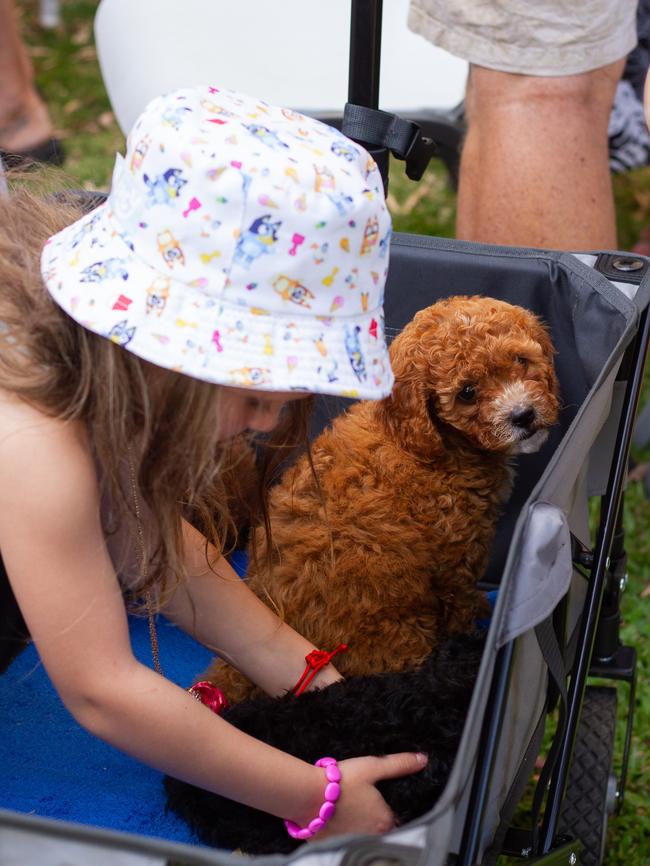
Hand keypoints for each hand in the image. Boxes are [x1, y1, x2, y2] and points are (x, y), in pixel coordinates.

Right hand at [313, 752, 427, 838]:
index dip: (390, 808)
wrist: (307, 796)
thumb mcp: (373, 767)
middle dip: (375, 817)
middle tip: (364, 800)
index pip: (396, 819)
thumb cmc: (341, 782)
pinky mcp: (333, 845)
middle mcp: (372, 837)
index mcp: (385, 821)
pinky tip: (337, 816)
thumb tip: (423, 759)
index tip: (382, 798)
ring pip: (362, 834)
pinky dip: (343, 829)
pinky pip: (344, 839)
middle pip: (380, 828)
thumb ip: (399, 764)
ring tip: (351, 806)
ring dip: (360, 823)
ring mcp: (352, 843)